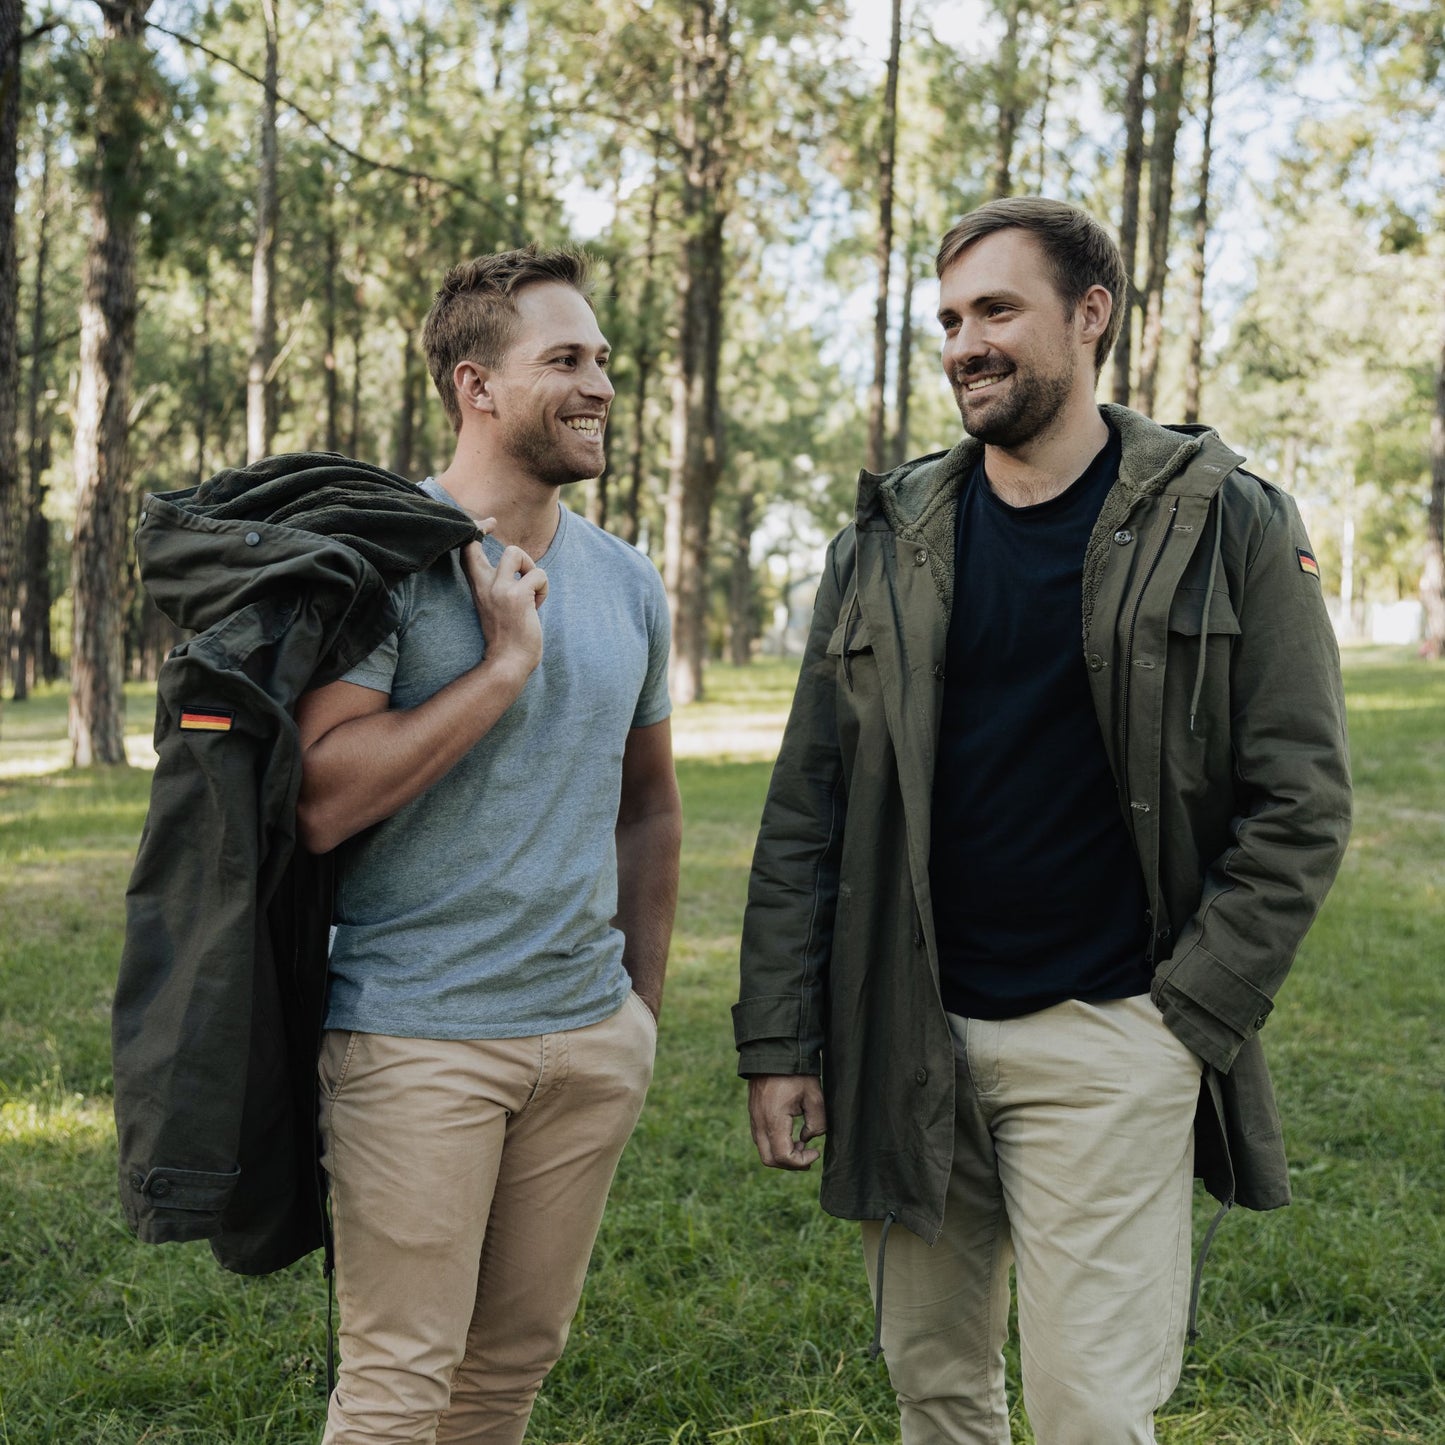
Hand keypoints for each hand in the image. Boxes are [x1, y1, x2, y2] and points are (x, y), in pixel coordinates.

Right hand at [461, 533, 547, 676]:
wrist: (507, 663)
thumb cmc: (507, 638)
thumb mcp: (497, 605)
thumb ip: (501, 585)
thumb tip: (520, 567)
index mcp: (478, 586)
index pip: (468, 547)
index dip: (477, 529)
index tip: (488, 524)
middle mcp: (485, 584)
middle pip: (506, 548)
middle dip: (524, 557)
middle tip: (530, 578)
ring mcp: (499, 588)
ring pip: (518, 553)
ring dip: (534, 573)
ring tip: (532, 598)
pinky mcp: (516, 596)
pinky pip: (539, 575)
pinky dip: (543, 590)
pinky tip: (536, 608)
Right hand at [748, 1074, 825, 1169]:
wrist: (774, 1050)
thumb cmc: (796, 1073)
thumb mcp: (814, 1097)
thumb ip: (817, 1123)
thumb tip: (808, 1138)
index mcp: (774, 1120)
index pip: (783, 1157)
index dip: (801, 1162)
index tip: (816, 1152)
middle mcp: (759, 1122)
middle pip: (769, 1160)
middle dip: (790, 1163)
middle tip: (808, 1154)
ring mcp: (754, 1117)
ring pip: (763, 1150)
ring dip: (782, 1153)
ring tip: (801, 1142)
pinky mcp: (753, 1112)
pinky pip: (761, 1137)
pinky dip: (775, 1143)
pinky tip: (791, 1132)